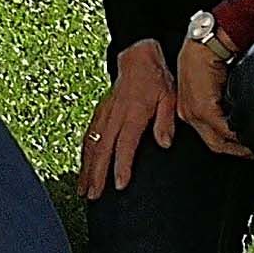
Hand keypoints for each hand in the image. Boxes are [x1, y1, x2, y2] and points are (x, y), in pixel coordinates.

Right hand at [80, 42, 177, 197]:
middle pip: (103, 148)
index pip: (125, 143)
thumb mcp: (170, 97)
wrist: (138, 56)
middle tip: (93, 195)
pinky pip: (89, 135)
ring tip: (84, 189)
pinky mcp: (100, 112)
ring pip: (92, 143)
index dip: (122, 165)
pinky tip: (83, 168)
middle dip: (96, 174)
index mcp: (134, 113)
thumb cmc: (157, 80)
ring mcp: (105, 113)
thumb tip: (164, 143)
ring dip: (86, 168)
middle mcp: (115, 115)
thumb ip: (166, 121)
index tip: (119, 184)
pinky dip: (84, 154)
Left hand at [175, 34, 251, 157]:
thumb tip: (241, 114)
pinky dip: (240, 134)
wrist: (211, 38)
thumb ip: (223, 101)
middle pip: (215, 143)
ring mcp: (193, 111)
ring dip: (240, 145)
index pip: (211, 135)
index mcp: (190, 105)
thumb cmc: (213, 54)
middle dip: (238, 150)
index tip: (248, 147)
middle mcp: (189, 111)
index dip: (231, 144)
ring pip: (219, 140)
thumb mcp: (216, 82)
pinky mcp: (203, 109)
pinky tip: (252, 134)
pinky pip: (224, 130)